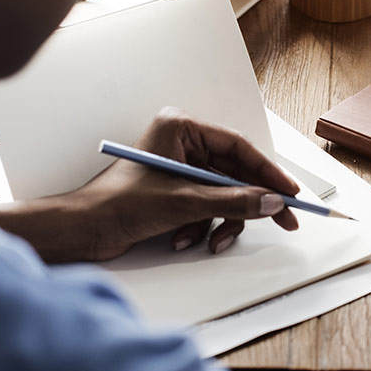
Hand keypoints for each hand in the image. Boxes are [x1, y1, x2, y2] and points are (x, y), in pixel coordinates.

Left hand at [67, 107, 299, 259]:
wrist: (81, 231)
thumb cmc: (117, 204)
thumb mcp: (184, 203)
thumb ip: (234, 201)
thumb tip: (271, 202)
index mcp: (182, 129)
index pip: (238, 148)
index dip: (268, 171)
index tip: (289, 192)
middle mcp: (183, 145)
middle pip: (235, 173)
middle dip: (251, 202)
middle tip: (283, 219)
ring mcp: (180, 169)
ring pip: (224, 194)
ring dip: (221, 221)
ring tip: (212, 241)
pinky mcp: (176, 192)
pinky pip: (208, 207)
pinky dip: (202, 227)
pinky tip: (184, 239)